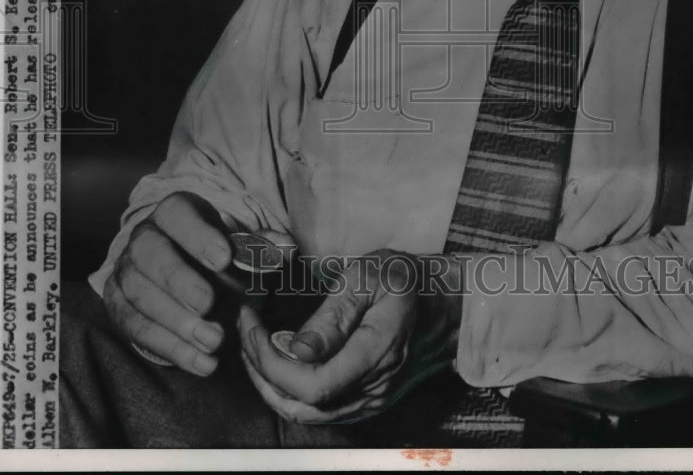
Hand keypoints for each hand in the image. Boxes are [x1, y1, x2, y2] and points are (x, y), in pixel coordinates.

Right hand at [104, 190, 293, 376]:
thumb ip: (262, 247)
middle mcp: (144, 237)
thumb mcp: (241, 245)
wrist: (185, 278)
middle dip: (178, 281)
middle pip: (148, 253)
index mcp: (174, 212)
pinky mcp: (118, 306)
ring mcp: (126, 272)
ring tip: (214, 341)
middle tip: (208, 305)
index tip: (223, 259)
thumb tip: (287, 248)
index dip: (197, 235)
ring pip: (139, 295)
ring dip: (177, 322)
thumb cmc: (217, 256)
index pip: (177, 214)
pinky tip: (203, 362)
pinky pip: (136, 329)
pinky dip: (171, 349)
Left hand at [238, 248, 462, 423]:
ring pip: (307, 414)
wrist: (447, 302)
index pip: (310, 385)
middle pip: (301, 406)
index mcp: (375, 353)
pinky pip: (320, 410)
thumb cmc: (409, 280)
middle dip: (260, 373)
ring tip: (254, 345)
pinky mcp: (368, 399)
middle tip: (245, 331)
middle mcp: (373, 387)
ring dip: (270, 385)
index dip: (269, 361)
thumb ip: (333, 316)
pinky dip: (289, 391)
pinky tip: (278, 363)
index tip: (250, 323)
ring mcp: (372, 399)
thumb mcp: (370, 277)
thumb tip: (296, 351)